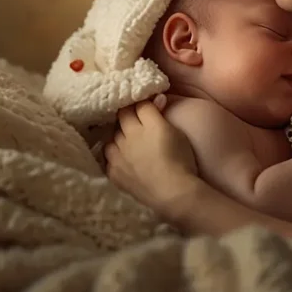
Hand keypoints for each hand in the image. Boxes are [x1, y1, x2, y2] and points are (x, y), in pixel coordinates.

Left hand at [104, 96, 198, 216]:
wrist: (173, 194)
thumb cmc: (182, 162)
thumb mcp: (178, 133)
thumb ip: (163, 115)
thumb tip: (157, 98)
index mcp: (150, 125)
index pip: (140, 104)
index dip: (143, 102)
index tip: (146, 104)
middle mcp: (131, 136)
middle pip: (123, 116)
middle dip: (128, 114)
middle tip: (135, 117)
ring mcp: (120, 155)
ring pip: (112, 136)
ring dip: (118, 135)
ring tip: (127, 140)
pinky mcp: (115, 172)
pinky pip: (108, 157)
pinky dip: (114, 155)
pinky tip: (122, 158)